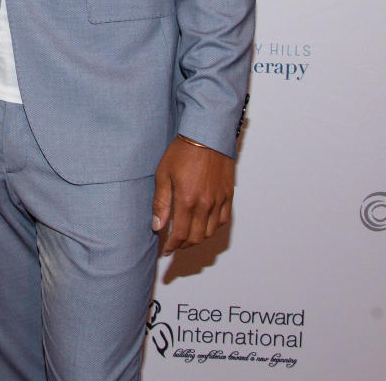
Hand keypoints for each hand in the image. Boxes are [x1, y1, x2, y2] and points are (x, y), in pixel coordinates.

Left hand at [151, 135, 234, 254]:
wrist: (206, 134)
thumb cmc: (182, 151)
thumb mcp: (163, 174)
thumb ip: (160, 203)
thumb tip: (157, 226)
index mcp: (187, 200)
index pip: (180, 234)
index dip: (172, 246)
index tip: (166, 250)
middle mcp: (205, 205)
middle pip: (196, 237)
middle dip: (184, 245)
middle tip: (175, 244)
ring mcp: (219, 201)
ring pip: (210, 232)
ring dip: (198, 238)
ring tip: (188, 236)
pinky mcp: (228, 195)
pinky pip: (223, 220)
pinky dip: (214, 228)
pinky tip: (205, 225)